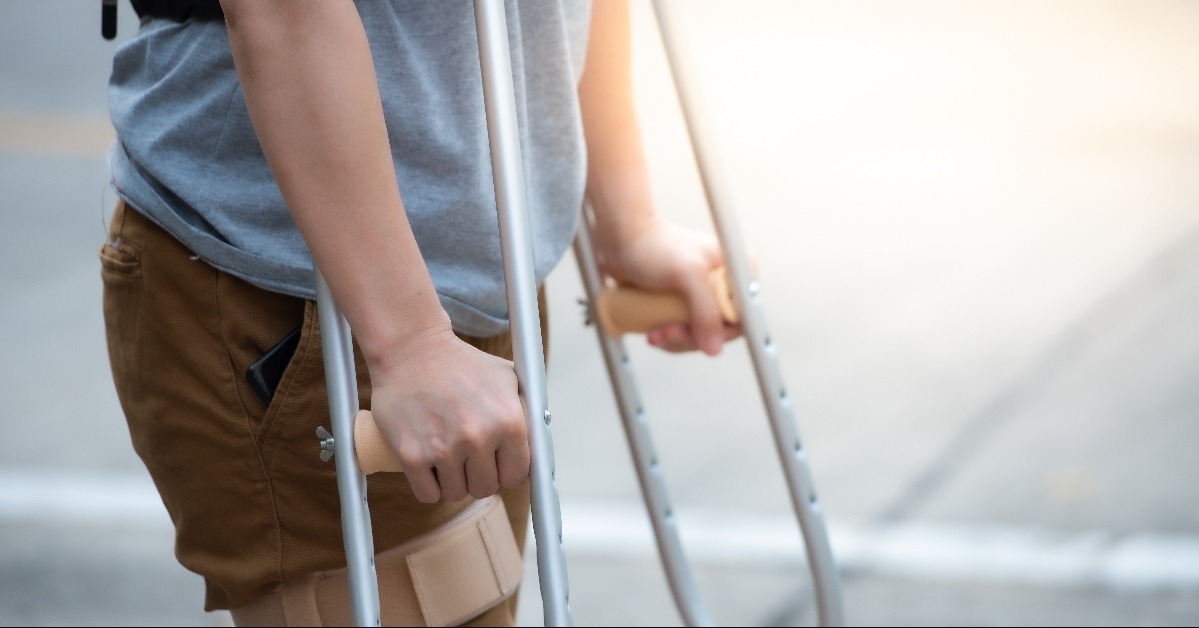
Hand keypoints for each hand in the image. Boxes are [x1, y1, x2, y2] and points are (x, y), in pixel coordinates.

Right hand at [367, 327, 529, 503]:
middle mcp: (479, 437)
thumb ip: (529, 411)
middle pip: (485, 488)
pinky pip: (427, 495)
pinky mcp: (412, 455)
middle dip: (479, 477)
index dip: (507, 472)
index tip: (498, 466)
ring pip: (456, 493)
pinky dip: (429, 486)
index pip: (517, 476)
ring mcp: (444, 448)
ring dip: (453, 481)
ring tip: (447, 455)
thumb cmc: (462, 364)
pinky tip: (429, 466)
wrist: (412, 350)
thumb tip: (543, 447)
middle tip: (469, 458)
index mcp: (509, 421)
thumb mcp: (508, 377)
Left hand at [595, 217, 742, 355]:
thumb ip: (705, 310)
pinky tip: (653, 332)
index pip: (744, 316)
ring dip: (676, 340)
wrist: (622, 238)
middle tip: (669, 331)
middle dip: (692, 337)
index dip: (722, 332)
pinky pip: (683, 331)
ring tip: (656, 332)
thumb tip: (714, 348)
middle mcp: (723, 284)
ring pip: (699, 334)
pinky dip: (668, 337)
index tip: (697, 335)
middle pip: (720, 329)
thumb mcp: (688, 275)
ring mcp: (702, 295)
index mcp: (736, 271)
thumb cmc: (654, 246)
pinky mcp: (682, 304)